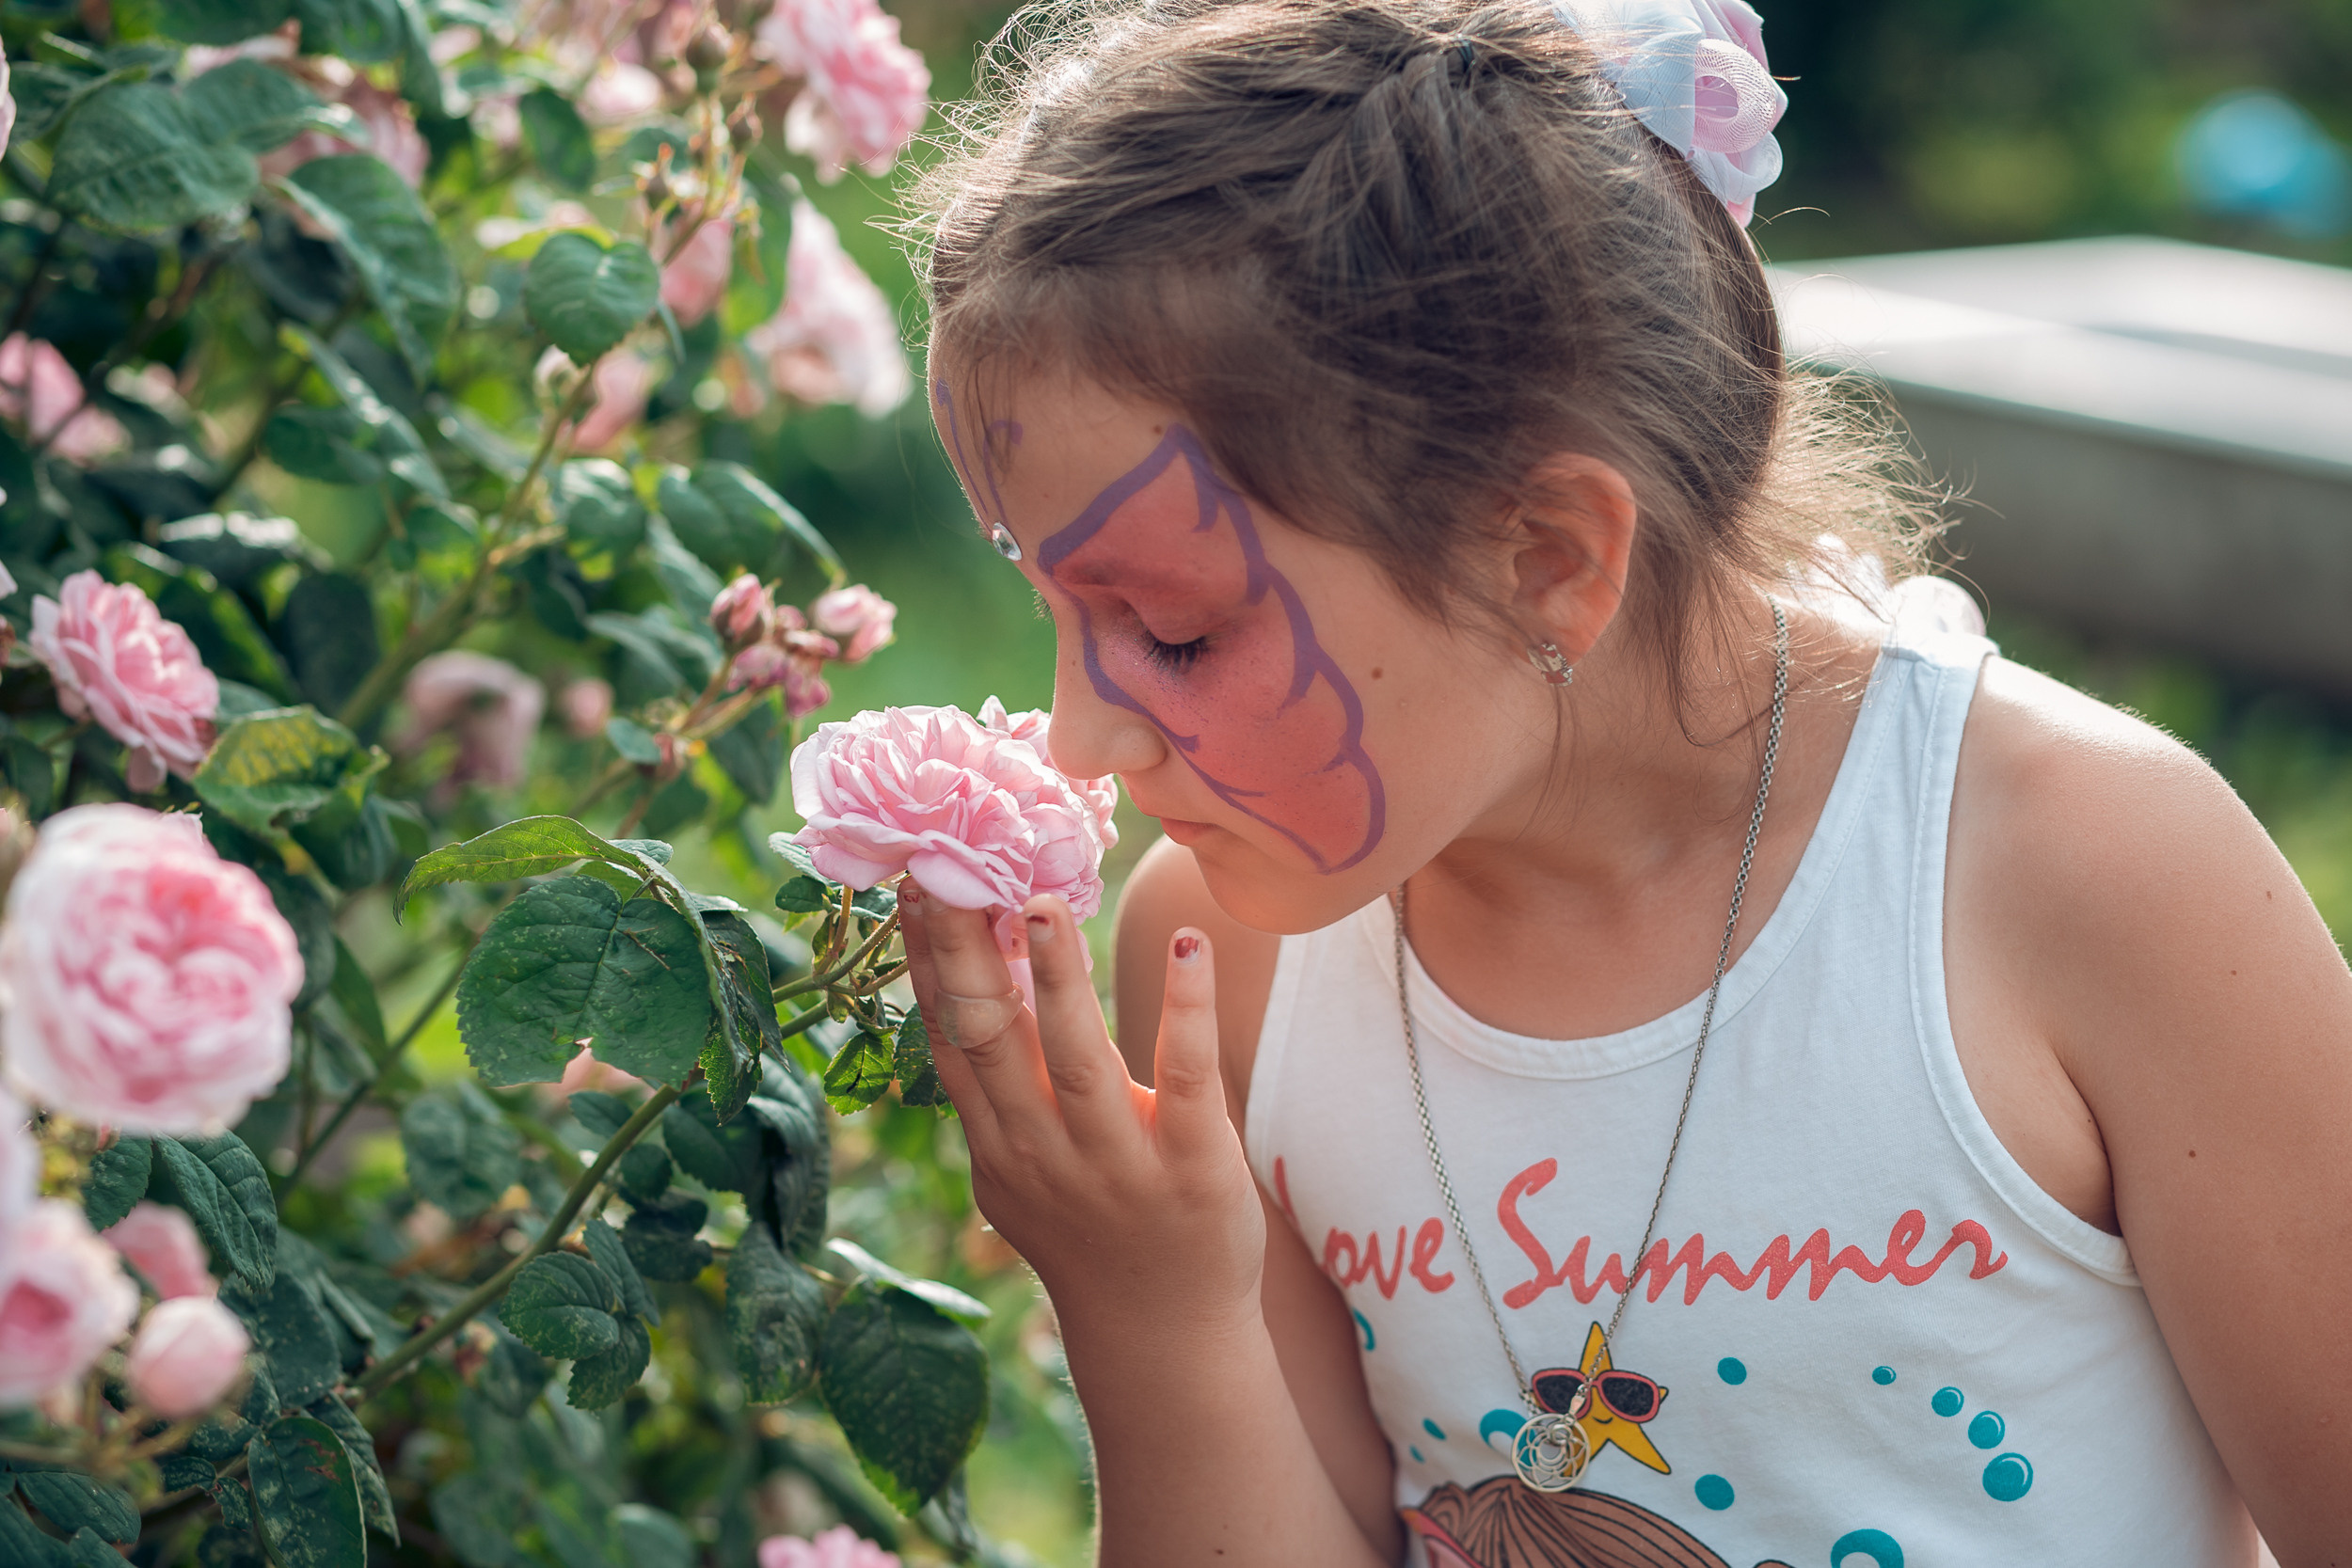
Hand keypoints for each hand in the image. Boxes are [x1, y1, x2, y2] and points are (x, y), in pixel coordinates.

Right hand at [897, 883, 1266, 1337]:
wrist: (1164, 1335)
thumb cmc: (1092, 1231)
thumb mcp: (1019, 1169)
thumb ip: (996, 1089)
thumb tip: (965, 980)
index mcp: (998, 1142)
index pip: (950, 1037)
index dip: (927, 960)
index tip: (914, 883)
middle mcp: (1044, 1150)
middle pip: (995, 1037)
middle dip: (968, 950)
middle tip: (956, 867)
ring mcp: (1119, 1163)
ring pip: (1080, 1056)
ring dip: (1060, 975)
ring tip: (1045, 902)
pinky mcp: (1196, 1168)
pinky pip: (1190, 1078)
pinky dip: (1187, 1008)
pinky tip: (1188, 945)